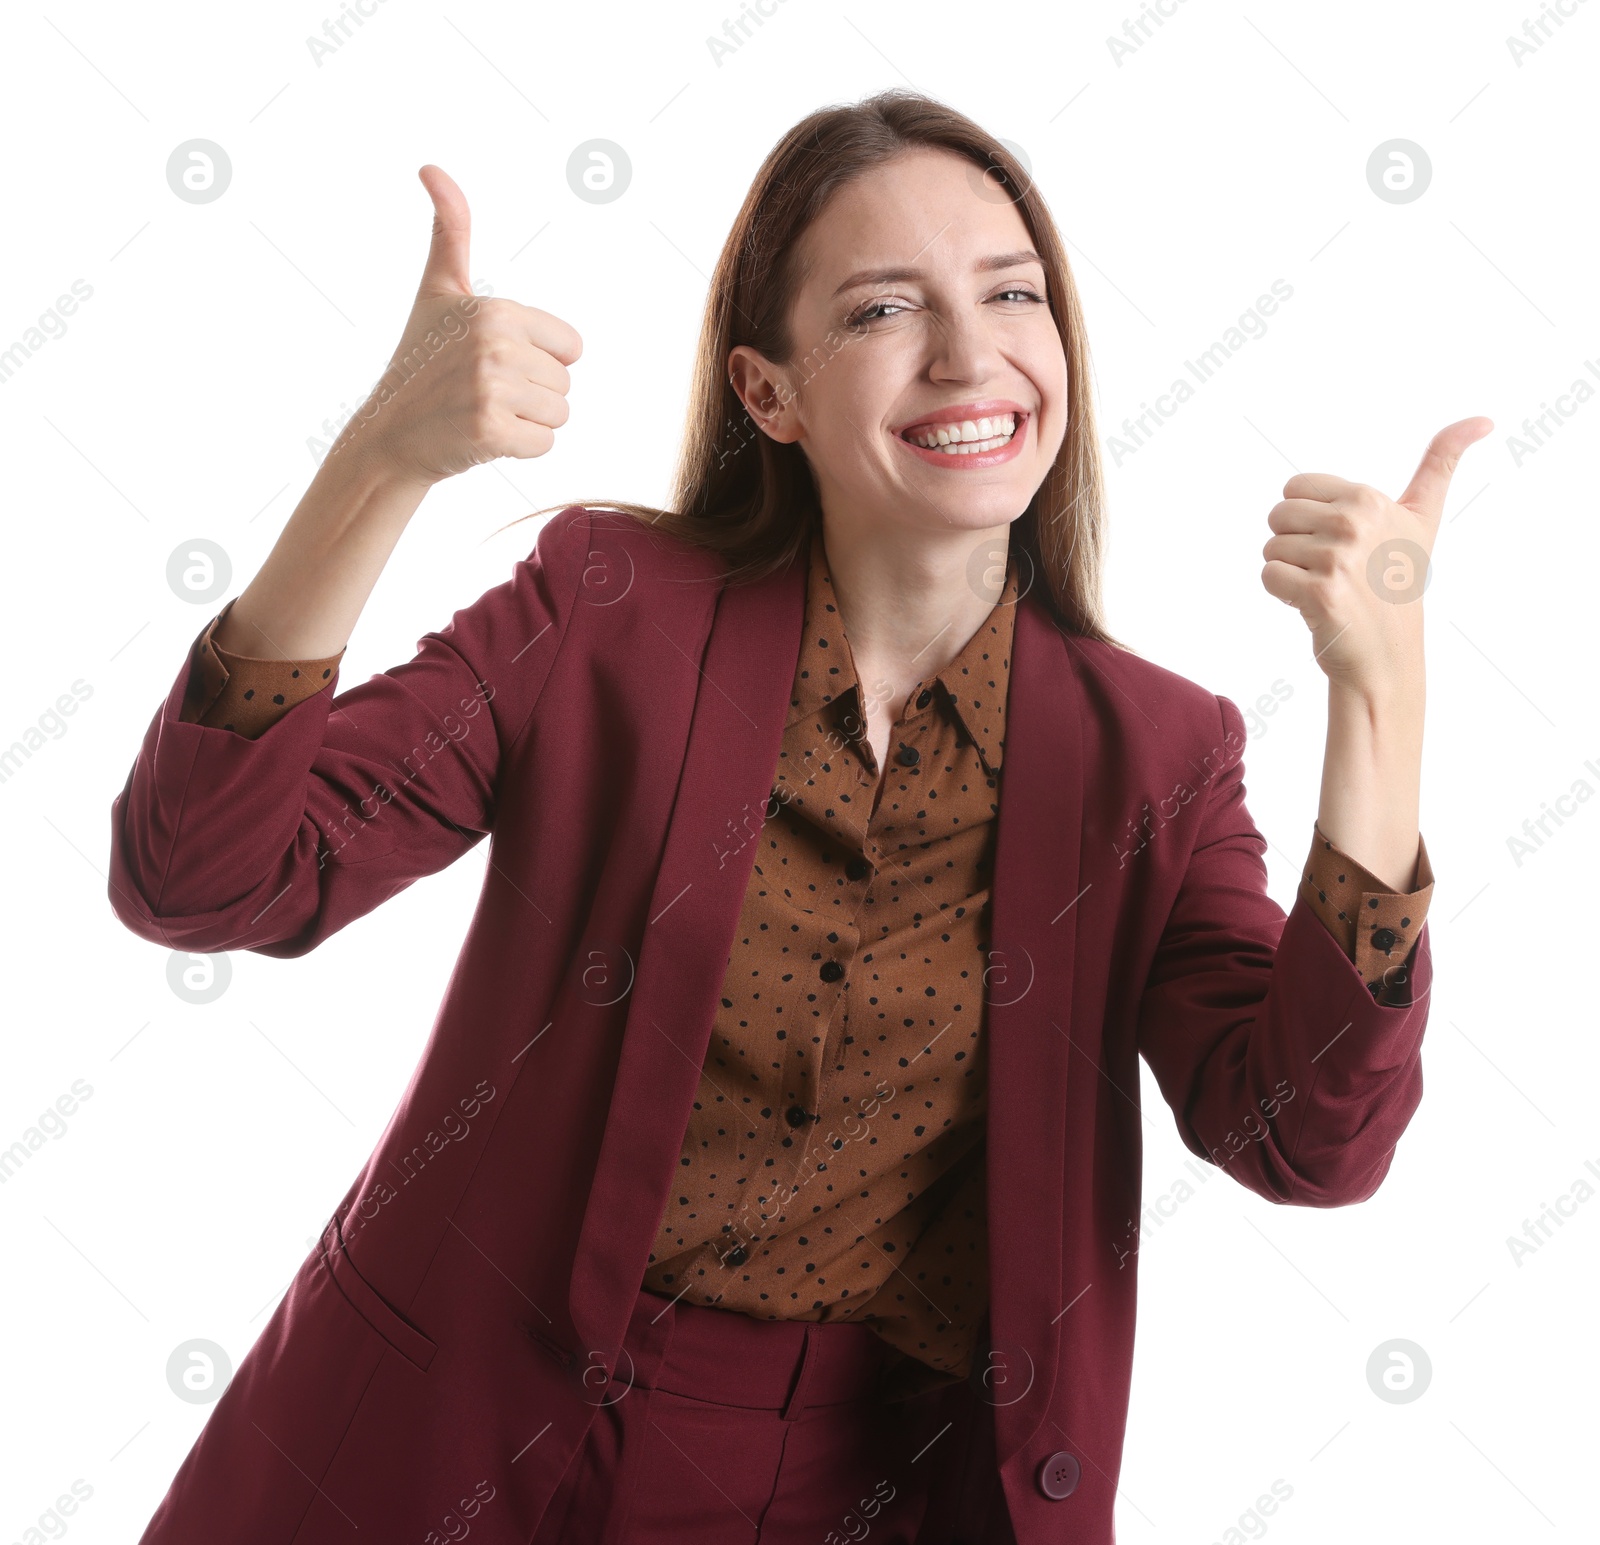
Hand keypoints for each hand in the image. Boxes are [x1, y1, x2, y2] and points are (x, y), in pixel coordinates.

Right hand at [333, 164, 583, 486]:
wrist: (388, 433)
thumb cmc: (420, 362)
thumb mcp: (436, 291)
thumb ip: (450, 231)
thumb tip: (432, 168)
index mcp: (497, 310)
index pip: (571, 347)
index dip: (540, 360)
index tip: (495, 361)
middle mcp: (496, 345)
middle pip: (565, 383)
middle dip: (532, 394)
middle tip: (482, 392)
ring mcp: (492, 389)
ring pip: (559, 415)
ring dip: (527, 423)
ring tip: (482, 412)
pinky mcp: (491, 432)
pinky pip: (544, 445)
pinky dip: (519, 449)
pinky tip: (483, 437)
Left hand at [1260, 416, 1492, 701]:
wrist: (1387, 653)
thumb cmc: (1397, 582)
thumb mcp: (1422, 518)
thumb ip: (1441, 464)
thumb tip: (1483, 418)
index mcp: (1369, 498)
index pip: (1293, 489)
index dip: (1307, 517)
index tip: (1339, 540)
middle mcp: (1354, 523)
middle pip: (1278, 516)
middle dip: (1294, 544)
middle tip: (1330, 569)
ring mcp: (1338, 558)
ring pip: (1271, 548)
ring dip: (1290, 571)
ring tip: (1326, 587)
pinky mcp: (1320, 593)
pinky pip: (1269, 576)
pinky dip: (1282, 593)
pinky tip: (1313, 605)